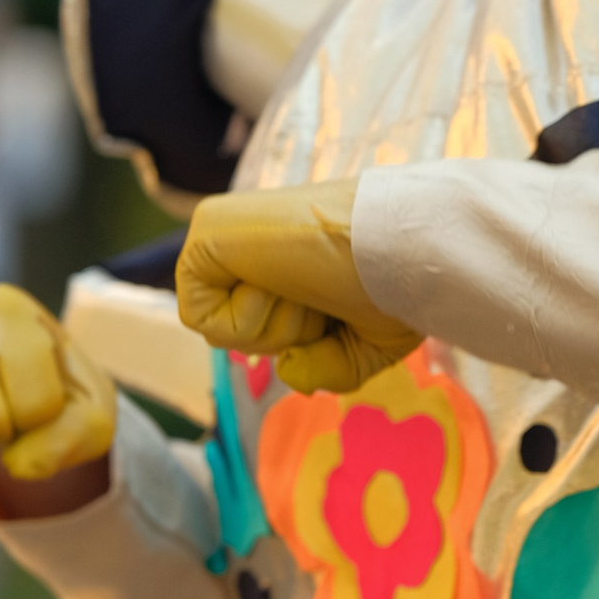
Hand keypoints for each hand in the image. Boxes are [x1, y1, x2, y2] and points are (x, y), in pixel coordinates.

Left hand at [176, 181, 422, 395]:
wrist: (399, 246)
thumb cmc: (395, 284)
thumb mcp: (366, 345)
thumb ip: (324, 367)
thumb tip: (288, 368)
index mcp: (285, 261)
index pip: (265, 333)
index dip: (304, 343)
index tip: (338, 309)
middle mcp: (252, 245)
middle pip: (241, 337)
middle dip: (288, 338)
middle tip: (322, 295)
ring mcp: (225, 233)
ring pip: (221, 330)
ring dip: (275, 327)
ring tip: (305, 282)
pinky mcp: (205, 230)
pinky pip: (198, 315)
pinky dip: (245, 320)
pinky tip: (277, 282)